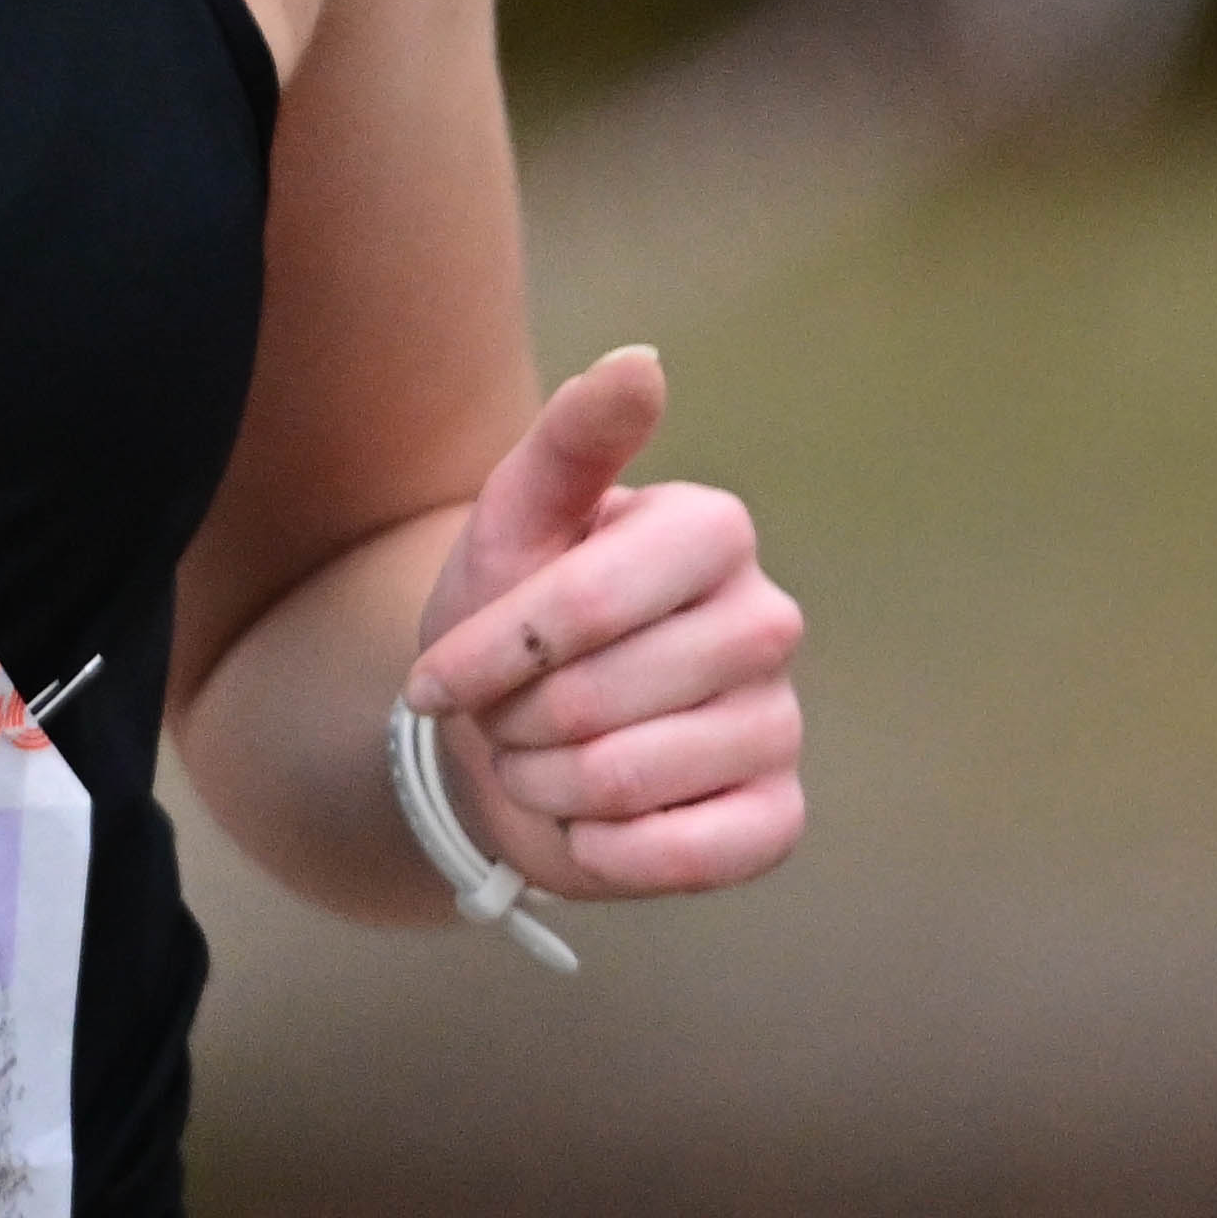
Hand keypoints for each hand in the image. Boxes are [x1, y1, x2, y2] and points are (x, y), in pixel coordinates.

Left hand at [400, 347, 806, 899]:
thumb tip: (641, 361)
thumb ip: (570, 438)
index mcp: (712, 530)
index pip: (584, 603)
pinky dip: (600, 850)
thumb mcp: (513, 521)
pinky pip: (679, 856)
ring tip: (543, 759)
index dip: (491, 653)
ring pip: (626, 779)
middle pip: (595, 699)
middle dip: (513, 722)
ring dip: (544, 785)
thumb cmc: (511, 612)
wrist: (510, 738)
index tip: (436, 676)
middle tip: (508, 714)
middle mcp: (768, 620)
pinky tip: (591, 820)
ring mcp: (781, 722)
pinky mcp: (777, 818)